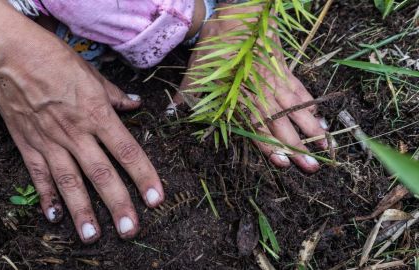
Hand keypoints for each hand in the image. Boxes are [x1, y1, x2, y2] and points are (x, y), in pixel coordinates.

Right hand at [0, 0, 163, 242]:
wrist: (9, 55)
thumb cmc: (54, 58)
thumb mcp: (92, 73)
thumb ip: (115, 95)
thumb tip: (136, 104)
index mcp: (96, 114)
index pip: (127, 151)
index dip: (144, 176)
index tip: (156, 199)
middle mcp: (76, 133)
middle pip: (102, 174)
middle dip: (118, 204)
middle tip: (131, 230)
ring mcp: (50, 141)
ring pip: (70, 182)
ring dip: (82, 211)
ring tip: (93, 236)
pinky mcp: (28, 145)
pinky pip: (39, 176)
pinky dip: (47, 197)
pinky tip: (55, 217)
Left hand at [176, 4, 330, 172]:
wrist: (237, 16)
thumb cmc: (214, 48)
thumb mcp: (196, 72)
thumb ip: (186, 96)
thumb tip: (170, 113)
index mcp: (238, 96)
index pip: (257, 126)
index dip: (270, 146)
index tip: (284, 162)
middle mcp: (261, 92)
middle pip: (282, 123)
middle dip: (298, 146)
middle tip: (312, 166)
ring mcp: (276, 81)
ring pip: (297, 109)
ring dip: (312, 129)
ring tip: (326, 147)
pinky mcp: (285, 70)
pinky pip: (302, 91)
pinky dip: (311, 106)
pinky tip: (320, 120)